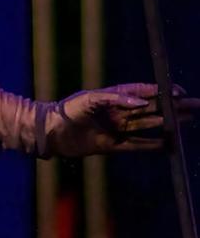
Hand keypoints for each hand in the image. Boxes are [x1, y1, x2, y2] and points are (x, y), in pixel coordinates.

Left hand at [47, 82, 197, 156]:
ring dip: (168, 123)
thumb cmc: (67, 110)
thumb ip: (118, 98)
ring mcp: (117, 129)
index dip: (162, 92)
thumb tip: (143, 102)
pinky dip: (154, 145)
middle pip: (152, 109)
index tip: (179, 92)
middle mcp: (118, 113)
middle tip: (195, 105)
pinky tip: (170, 144)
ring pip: (149, 126)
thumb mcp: (91, 99)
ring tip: (188, 119)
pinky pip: (138, 145)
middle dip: (173, 107)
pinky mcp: (113, 145)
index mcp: (113, 98)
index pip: (144, 93)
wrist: (50, 132)